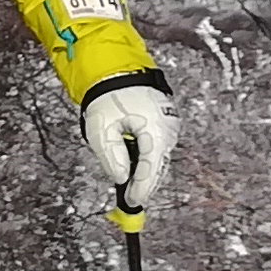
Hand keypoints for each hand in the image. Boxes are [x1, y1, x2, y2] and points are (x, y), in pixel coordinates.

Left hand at [81, 76, 174, 215]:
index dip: (140, 189)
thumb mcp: (100, 127)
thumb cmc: (108, 94)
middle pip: (157, 167)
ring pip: (158, 159)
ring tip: (129, 186)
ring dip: (145, 172)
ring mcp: (170, 126)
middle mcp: (168, 130)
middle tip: (128, 199)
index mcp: (156, 130)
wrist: (118, 68)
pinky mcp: (166, 123)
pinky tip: (133, 166)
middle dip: (143, 184)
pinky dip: (146, 160)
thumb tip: (120, 178)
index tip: (130, 202)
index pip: (150, 170)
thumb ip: (110, 155)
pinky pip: (157, 148)